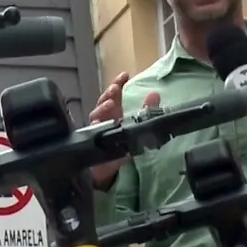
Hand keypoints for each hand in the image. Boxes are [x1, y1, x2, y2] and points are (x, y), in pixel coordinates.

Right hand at [87, 72, 159, 187]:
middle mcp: (104, 119)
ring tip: (110, 104)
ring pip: (95, 115)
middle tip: (115, 90)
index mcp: (114, 112)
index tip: (124, 75)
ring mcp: (97, 130)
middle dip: (108, 95)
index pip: (114, 94)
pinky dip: (95, 127)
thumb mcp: (137, 126)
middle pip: (102, 102)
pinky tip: (98, 123)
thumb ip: (146, 110)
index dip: (117, 83)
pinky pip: (92, 133)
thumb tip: (155, 93)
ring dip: (102, 108)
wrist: (108, 170)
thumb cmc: (121, 146)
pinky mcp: (93, 143)